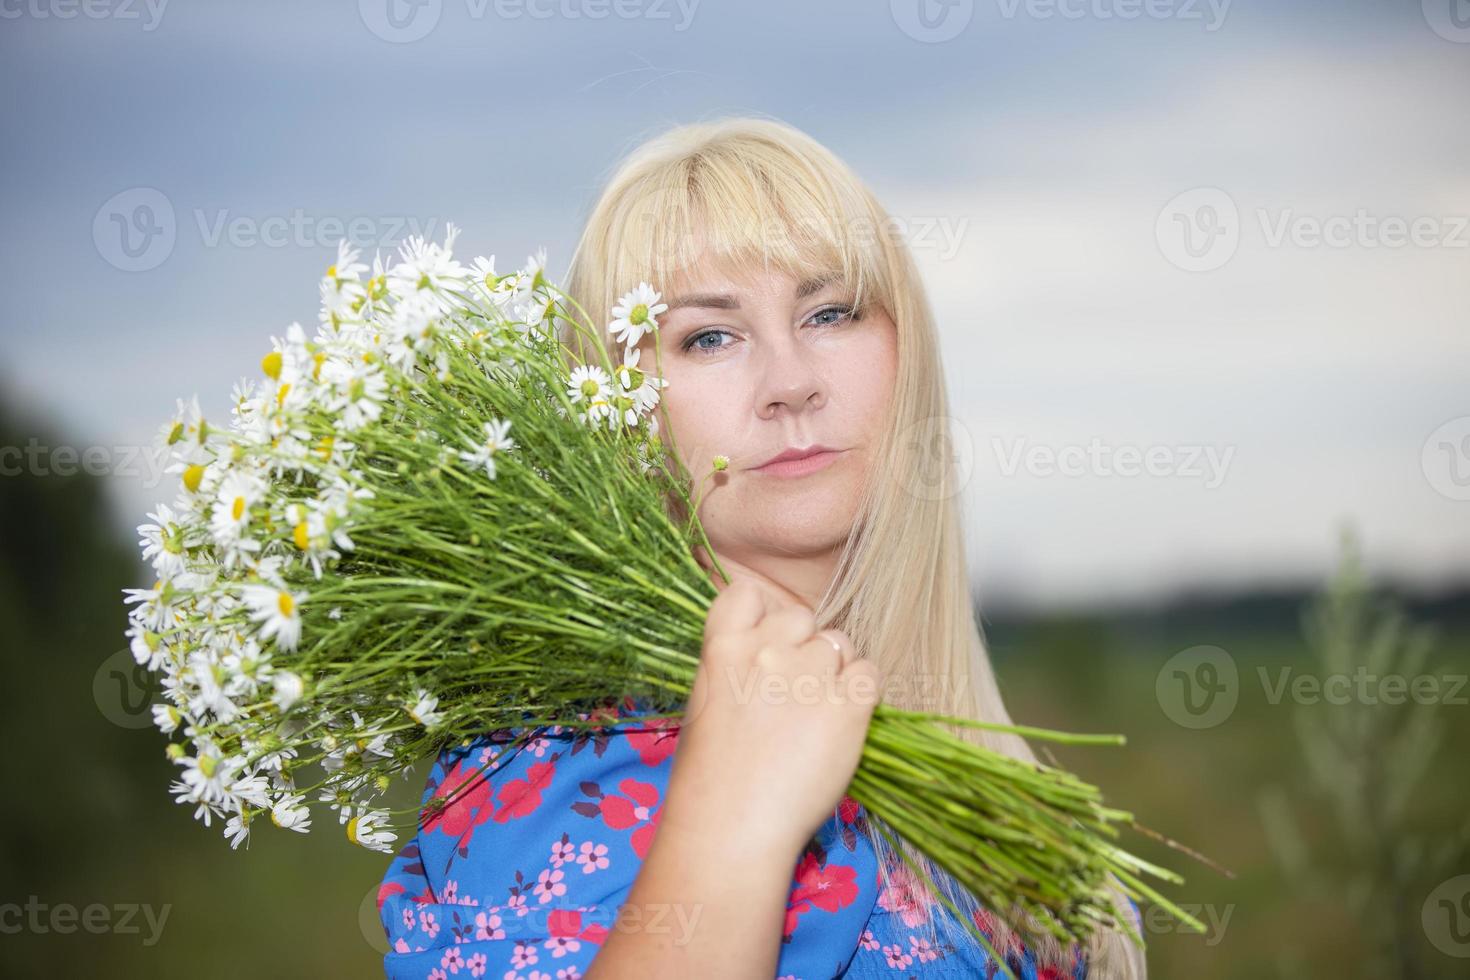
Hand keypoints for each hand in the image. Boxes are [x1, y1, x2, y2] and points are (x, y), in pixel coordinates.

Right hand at [661, 556, 883, 861]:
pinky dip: (863, 694)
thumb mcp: (707, 705)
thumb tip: (768, 661)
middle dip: (804, 647)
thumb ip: (736, 669)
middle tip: (794, 694)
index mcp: (722, 647)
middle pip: (803, 617)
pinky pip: (870, 673)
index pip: (747, 594)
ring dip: (835, 672)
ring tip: (817, 719)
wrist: (730, 827)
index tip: (765, 646)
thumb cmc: (708, 780)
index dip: (763, 615)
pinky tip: (843, 724)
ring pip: (840, 645)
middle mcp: (767, 650)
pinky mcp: (849, 704)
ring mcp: (810, 674)